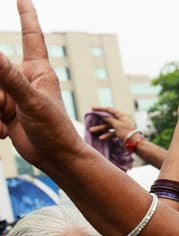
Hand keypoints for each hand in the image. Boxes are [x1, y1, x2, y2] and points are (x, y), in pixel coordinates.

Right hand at [0, 0, 85, 166]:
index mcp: (38, 70)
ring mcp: (12, 94)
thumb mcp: (32, 102)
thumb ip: (9, 78)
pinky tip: (3, 133)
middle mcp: (24, 78)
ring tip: (6, 125)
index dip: (27, 16)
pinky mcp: (3, 110)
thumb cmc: (54, 129)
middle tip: (5, 109)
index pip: (31, 36)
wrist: (55, 157)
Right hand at [88, 106, 135, 140]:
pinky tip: (101, 138)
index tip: (92, 108)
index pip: (109, 110)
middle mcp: (121, 120)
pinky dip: (107, 134)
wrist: (135, 144)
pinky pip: (112, 132)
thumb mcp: (117, 125)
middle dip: (98, 121)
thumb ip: (109, 119)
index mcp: (121, 115)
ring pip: (108, 126)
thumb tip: (104, 116)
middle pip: (108, 119)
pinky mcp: (120, 133)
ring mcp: (120, 127)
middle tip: (90, 120)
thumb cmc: (126, 132)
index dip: (101, 109)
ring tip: (91, 131)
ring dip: (100, 129)